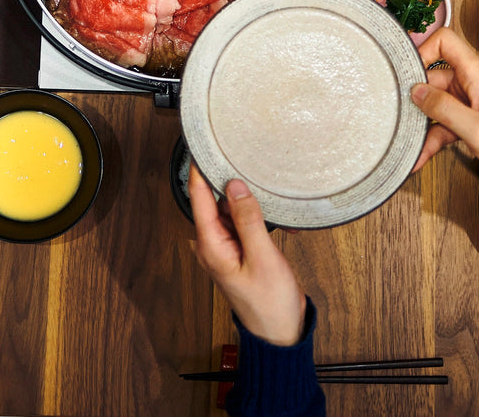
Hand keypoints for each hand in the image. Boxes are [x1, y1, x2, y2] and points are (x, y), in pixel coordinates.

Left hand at [188, 165, 306, 346]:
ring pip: (232, 210)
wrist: (281, 333)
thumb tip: (235, 186)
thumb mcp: (262, 257)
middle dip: (232, 181)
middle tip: (245, 157)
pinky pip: (244, 224)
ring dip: (250, 202)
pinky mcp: (240, 251)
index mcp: (211, 246)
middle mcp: (213, 245)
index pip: (197, 196)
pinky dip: (259, 218)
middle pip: (214, 200)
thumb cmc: (270, 303)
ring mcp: (226, 248)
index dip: (198, 169)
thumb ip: (247, 219)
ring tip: (269, 191)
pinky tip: (278, 218)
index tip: (201, 144)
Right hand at [410, 27, 478, 202]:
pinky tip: (420, 157)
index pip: (447, 42)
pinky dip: (433, 140)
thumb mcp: (478, 130)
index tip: (405, 71)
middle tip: (397, 116)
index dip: (423, 49)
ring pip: (437, 106)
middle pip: (434, 78)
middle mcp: (475, 86)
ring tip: (408, 145)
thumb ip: (444, 109)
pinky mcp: (474, 125)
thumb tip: (416, 91)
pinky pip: (445, 126)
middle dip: (415, 98)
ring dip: (422, 126)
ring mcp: (474, 106)